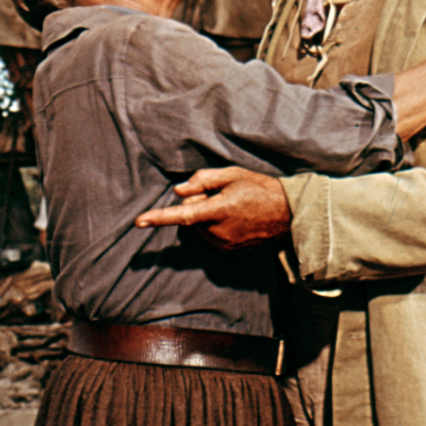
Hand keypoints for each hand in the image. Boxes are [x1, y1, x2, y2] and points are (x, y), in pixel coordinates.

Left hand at [135, 166, 293, 247]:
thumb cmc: (259, 189)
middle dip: (198, 204)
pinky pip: (209, 235)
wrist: (287, 213)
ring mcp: (224, 243)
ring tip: (232, 206)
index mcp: (219, 209)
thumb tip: (178, 191)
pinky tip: (234, 218)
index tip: (139, 222)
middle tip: (221, 194)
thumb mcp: (232, 174)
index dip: (159, 217)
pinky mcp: (228, 250)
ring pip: (199, 227)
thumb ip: (203, 180)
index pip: (182, 215)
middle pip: (191, 216)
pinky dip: (214, 226)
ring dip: (207, 216)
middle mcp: (219, 231)